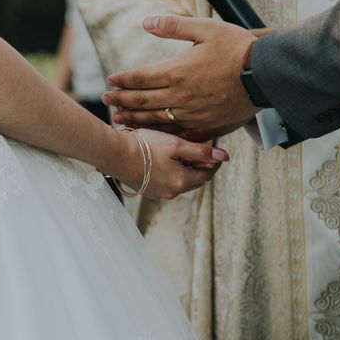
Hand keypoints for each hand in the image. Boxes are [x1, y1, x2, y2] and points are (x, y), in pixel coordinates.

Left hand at [103, 16, 264, 132]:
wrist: (265, 75)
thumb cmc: (237, 49)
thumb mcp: (205, 29)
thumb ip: (173, 27)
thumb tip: (145, 22)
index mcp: (176, 72)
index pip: (140, 78)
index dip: (123, 80)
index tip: (111, 81)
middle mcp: (180, 97)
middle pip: (142, 101)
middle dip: (122, 101)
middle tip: (106, 101)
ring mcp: (191, 115)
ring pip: (155, 120)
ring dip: (135, 119)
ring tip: (120, 120)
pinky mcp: (205, 127)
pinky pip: (177, 133)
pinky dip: (161, 133)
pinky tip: (152, 134)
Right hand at [111, 128, 229, 199]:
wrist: (114, 153)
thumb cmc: (145, 145)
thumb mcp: (176, 145)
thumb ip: (201, 151)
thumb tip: (224, 157)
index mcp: (181, 182)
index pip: (207, 174)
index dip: (213, 162)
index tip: (215, 151)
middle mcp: (172, 192)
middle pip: (195, 180)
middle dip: (200, 167)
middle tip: (200, 151)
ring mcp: (158, 194)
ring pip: (181, 183)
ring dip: (186, 170)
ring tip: (181, 153)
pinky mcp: (147, 191)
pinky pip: (167, 184)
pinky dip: (172, 174)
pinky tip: (165, 160)